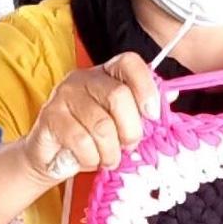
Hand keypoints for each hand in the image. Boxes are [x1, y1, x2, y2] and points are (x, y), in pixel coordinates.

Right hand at [20, 52, 159, 182]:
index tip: (152, 115)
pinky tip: (89, 160)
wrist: (53, 158)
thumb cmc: (93, 138)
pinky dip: (91, 158)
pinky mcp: (50, 117)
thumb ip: (142, 109)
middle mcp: (84, 78)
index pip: (130, 63)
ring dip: (110, 151)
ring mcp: (64, 95)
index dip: (146, 87)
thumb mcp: (121, 123)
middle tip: (128, 147)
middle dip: (130, 130)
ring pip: (101, 125)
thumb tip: (171, 96)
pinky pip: (82, 141)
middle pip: (118, 96)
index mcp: (106, 74)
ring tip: (108, 159)